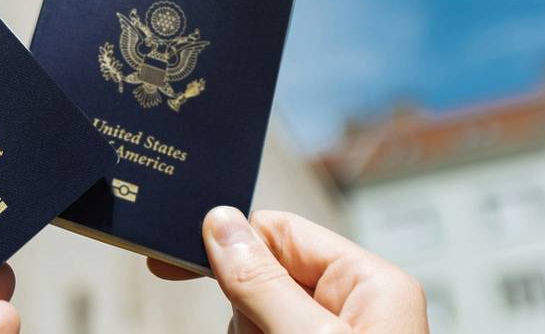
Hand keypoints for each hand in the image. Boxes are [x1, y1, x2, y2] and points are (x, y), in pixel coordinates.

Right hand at [148, 207, 428, 332]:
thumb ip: (263, 283)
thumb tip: (219, 221)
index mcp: (370, 283)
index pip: (281, 232)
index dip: (230, 242)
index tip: (173, 254)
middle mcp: (353, 307)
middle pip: (261, 274)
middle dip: (240, 304)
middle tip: (253, 333)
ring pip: (252, 313)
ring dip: (243, 329)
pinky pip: (257, 331)